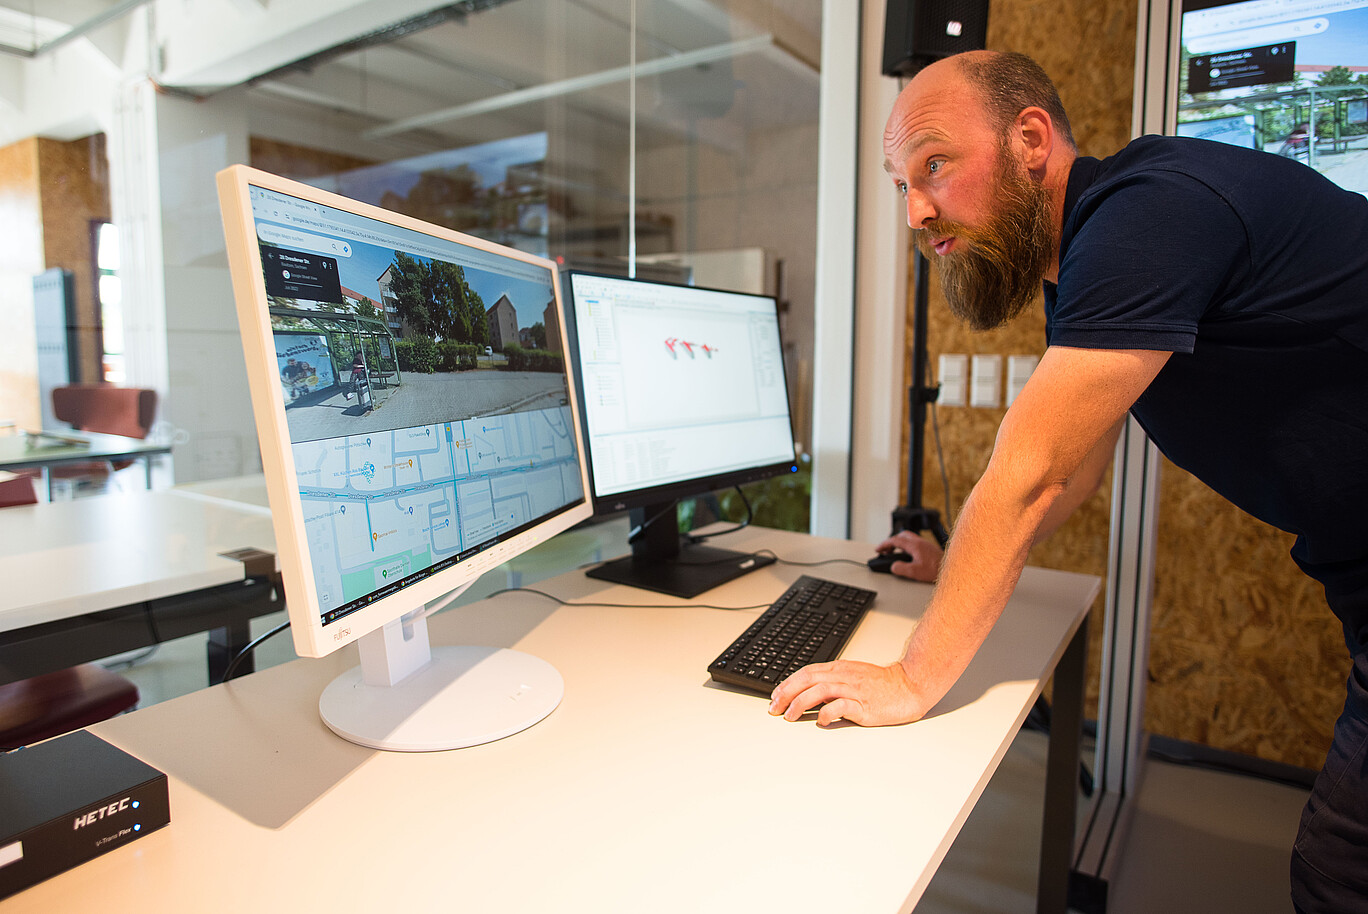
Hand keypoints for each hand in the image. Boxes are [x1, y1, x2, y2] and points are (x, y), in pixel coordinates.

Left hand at [768, 660, 926, 726]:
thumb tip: (809, 692)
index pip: (806, 672)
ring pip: (819, 691)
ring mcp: (854, 690)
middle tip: (774, 707)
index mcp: (839, 669)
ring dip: (800, 703)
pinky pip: (841, 706)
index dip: (787, 683)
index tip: (775, 696)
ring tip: (790, 716)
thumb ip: (833, 682)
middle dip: (786, 693)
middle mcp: (843, 677)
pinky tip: (819, 720)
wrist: (909, 685)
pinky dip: (826, 713)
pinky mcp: (864, 705)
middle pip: (808, 680)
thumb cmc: (881, 685)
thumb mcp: (852, 676)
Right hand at [874, 531, 942, 582]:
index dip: (884, 544)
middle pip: (901, 536)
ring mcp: (925, 544)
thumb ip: (901, 569)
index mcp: (914, 545)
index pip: (895, 540)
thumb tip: (893, 566)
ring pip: (908, 538)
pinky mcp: (929, 548)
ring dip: (899, 543)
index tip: (878, 549)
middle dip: (891, 542)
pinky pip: (914, 543)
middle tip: (885, 550)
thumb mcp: (915, 572)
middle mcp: (920, 542)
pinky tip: (907, 555)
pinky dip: (906, 546)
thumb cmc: (937, 570)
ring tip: (894, 552)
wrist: (951, 569)